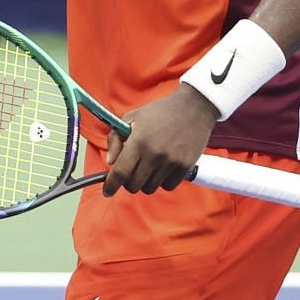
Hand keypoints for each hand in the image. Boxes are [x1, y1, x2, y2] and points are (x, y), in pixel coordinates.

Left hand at [102, 85, 220, 195]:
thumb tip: (110, 162)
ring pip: (150, 188)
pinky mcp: (185, 167)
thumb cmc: (159, 112)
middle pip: (134, 185)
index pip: (120, 172)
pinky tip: (162, 168)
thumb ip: (116, 138)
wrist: (193, 108)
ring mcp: (171, 162)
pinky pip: (167, 186)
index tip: (107, 192)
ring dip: (145, 182)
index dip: (111, 185)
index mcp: (139, 141)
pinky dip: (162, 182)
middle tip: (131, 172)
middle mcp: (154, 154)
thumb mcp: (132, 117)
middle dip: (128, 182)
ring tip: (148, 167)